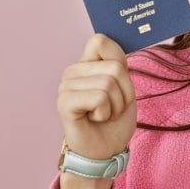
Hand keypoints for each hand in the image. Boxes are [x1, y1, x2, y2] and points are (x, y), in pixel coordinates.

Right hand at [57, 34, 136, 160]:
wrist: (105, 150)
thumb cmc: (114, 120)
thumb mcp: (124, 85)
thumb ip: (117, 61)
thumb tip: (106, 37)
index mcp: (85, 64)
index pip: (100, 41)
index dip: (119, 63)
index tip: (118, 85)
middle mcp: (72, 71)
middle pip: (115, 67)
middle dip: (124, 93)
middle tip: (111, 108)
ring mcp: (65, 86)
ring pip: (109, 83)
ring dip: (116, 105)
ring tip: (103, 115)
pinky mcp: (64, 103)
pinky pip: (99, 97)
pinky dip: (105, 112)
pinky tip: (94, 119)